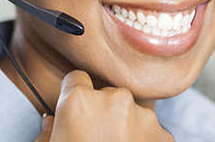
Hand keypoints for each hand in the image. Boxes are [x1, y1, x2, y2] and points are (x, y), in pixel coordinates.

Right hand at [34, 70, 173, 141]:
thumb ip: (50, 132)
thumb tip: (53, 122)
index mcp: (80, 102)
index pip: (76, 79)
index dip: (73, 94)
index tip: (75, 110)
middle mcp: (114, 100)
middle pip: (106, 94)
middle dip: (101, 112)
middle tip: (95, 140)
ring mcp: (143, 116)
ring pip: (130, 112)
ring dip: (124, 127)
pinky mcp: (163, 135)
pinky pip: (149, 130)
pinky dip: (142, 141)